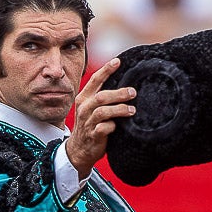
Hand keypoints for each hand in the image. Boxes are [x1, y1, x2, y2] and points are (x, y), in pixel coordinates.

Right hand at [64, 57, 135, 178]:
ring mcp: (88, 122)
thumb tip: (123, 84)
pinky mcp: (93, 135)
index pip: (94, 80)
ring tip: (132, 110)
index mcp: (84, 98)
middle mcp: (84, 108)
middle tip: (133, 92)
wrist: (79, 150)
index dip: (106, 70)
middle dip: (119, 93)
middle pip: (101, 96)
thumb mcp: (91, 108)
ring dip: (120, 109)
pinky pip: (104, 128)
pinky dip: (113, 126)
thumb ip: (101, 96)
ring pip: (103, 111)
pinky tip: (118, 126)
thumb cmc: (90, 125)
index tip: (118, 61)